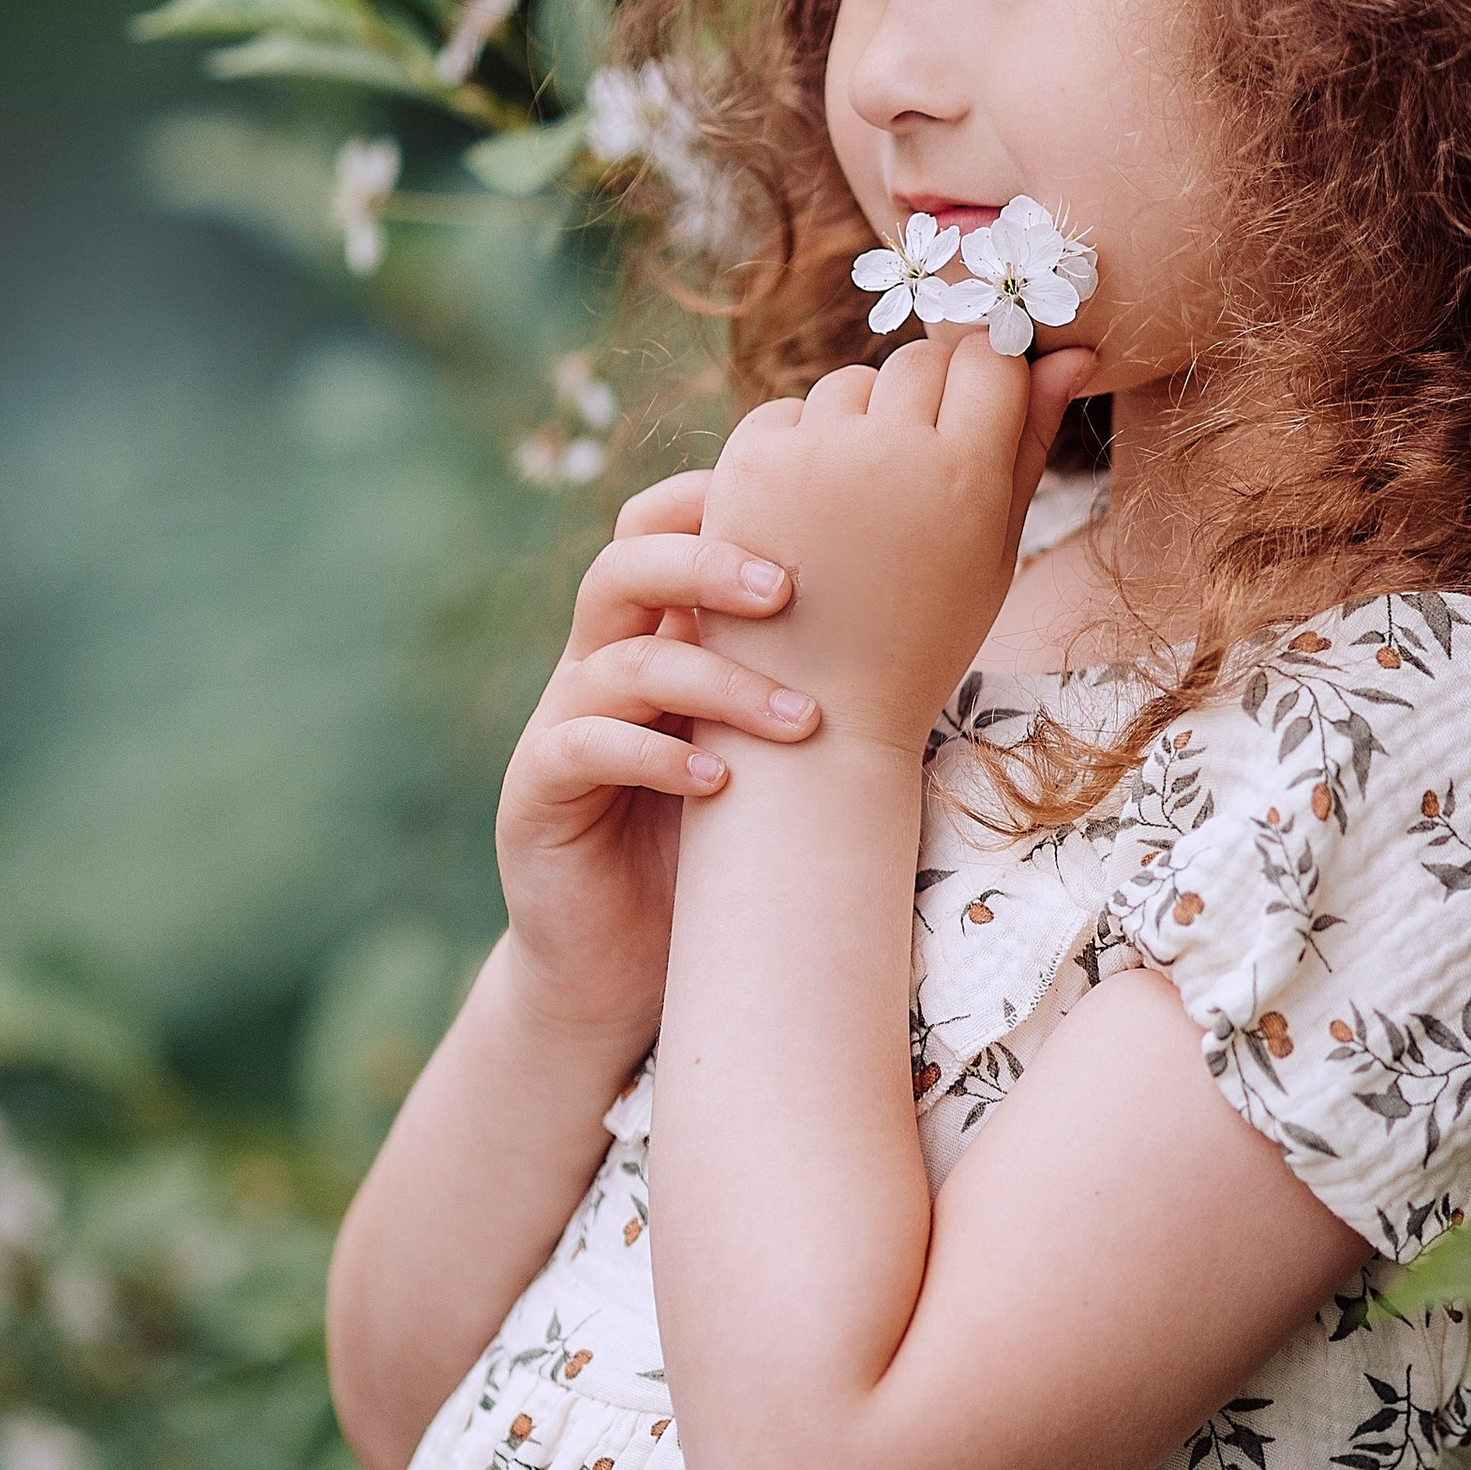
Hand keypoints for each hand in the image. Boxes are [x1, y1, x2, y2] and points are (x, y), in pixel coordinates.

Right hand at [496, 471, 826, 1038]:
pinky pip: (583, 744)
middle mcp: (600, 664)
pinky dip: (656, 755)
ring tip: (801, 722)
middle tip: (788, 589)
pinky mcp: (537, 792)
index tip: (803, 509)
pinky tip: (719, 782)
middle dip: (706, 561)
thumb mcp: (770, 752)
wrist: (628, 968)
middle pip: (625, 565)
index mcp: (655, 635)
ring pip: (619, 658)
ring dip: (718, 680)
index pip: (660, 529)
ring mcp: (562, 725)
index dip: (714, 501)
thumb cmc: (720, 849)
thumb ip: (807, 679)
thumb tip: (932, 620)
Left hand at [694, 334, 1099, 760]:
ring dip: (860, 420)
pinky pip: (787, 411)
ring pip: (852, 382)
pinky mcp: (748, 462)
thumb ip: (1030, 443)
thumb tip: (1071, 354)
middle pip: (922, 359)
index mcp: (965, 473)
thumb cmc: (924, 632)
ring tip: (861, 500)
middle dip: (926, 396)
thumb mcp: (995, 548)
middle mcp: (890, 450)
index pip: (990, 358)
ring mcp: (812, 452)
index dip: (989, 378)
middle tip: (917, 468)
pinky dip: (800, 444)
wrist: (819, 707)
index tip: (978, 415)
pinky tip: (808, 508)